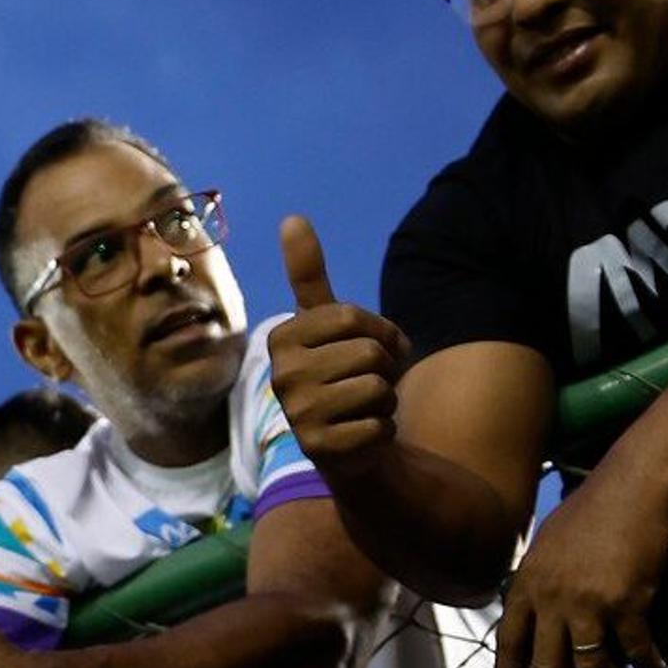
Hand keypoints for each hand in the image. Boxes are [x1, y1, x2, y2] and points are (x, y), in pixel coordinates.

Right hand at [270, 216, 414, 481]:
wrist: (349, 441)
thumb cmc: (340, 373)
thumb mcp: (326, 322)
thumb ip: (308, 275)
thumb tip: (292, 218)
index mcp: (281, 338)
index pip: (350, 317)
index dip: (381, 331)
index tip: (376, 346)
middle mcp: (282, 376)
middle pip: (367, 353)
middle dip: (385, 368)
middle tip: (369, 382)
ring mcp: (298, 415)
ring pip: (377, 388)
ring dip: (386, 399)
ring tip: (365, 407)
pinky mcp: (319, 449)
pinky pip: (378, 426)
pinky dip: (383, 430)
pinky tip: (364, 433)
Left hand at [496, 470, 667, 667]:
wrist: (635, 487)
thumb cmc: (592, 510)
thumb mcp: (547, 544)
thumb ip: (536, 582)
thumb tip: (532, 616)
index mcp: (528, 583)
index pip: (508, 643)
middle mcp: (552, 598)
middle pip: (547, 667)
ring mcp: (590, 603)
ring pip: (590, 667)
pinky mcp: (629, 604)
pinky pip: (636, 652)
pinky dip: (648, 667)